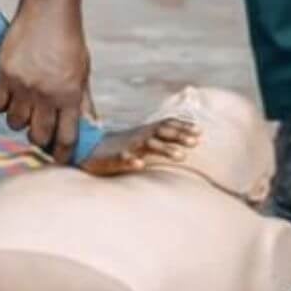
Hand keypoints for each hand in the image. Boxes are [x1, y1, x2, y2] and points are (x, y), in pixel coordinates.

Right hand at [0, 4, 92, 164]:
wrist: (48, 12)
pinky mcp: (3, 75)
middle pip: (37, 135)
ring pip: (15, 122)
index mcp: (70, 95)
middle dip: (39, 138)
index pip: (67, 136)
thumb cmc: (69, 40)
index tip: (62, 160)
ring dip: (20, 120)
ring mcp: (23, 86)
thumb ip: (83, 100)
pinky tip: (9, 96)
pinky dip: (1, 105)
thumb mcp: (83, 71)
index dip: (64, 153)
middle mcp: (46, 94)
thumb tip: (90, 125)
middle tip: (40, 130)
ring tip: (26, 107)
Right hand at [80, 117, 199, 176]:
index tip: (201, 131)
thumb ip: (165, 137)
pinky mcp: (112, 159)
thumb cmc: (124, 145)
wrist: (89, 151)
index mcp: (147, 131)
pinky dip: (131, 161)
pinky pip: (122, 159)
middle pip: (162, 133)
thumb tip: (191, 138)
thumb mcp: (145, 138)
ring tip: (181, 156)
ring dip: (165, 149)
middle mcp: (139, 137)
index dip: (184, 127)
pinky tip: (140, 165)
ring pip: (147, 146)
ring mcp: (127, 147)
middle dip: (179, 136)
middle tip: (196, 142)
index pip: (168, 125)